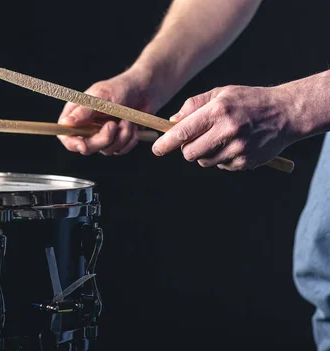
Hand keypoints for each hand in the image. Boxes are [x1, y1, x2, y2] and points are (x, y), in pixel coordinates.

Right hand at [57, 68, 160, 155]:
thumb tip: (65, 123)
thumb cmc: (122, 87)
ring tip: (127, 120)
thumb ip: (84, 112)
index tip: (83, 145)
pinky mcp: (117, 140)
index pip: (66, 135)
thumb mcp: (101, 97)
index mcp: (78, 113)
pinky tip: (133, 126)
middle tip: (113, 125)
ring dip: (120, 137)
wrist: (146, 89)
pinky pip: (120, 150)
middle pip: (86, 147)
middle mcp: (88, 126)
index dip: (72, 143)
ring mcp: (102, 134)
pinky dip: (129, 140)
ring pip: (106, 150)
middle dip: (102, 140)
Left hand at [152, 85, 298, 170]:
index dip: (166, 143)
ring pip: (203, 161)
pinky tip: (234, 144)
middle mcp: (227, 130)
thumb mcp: (221, 93)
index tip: (156, 149)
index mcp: (218, 111)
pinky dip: (221, 158)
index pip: (183, 132)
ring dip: (204, 153)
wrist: (285, 113)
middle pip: (189, 153)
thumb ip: (193, 106)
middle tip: (194, 139)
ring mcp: (237, 148)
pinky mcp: (245, 162)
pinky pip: (220, 166)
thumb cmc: (248, 101)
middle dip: (186, 149)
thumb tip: (172, 122)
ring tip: (220, 138)